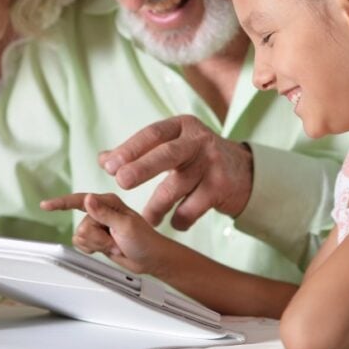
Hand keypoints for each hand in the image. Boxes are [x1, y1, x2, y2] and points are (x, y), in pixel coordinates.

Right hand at [40, 192, 173, 276]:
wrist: (150, 259)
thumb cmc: (145, 240)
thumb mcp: (126, 225)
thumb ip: (104, 213)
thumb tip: (87, 199)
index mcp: (108, 202)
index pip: (79, 201)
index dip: (61, 203)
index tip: (45, 205)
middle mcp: (100, 211)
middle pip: (81, 225)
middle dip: (98, 238)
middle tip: (115, 240)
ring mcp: (98, 225)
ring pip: (81, 236)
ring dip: (98, 244)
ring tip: (115, 244)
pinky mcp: (97, 237)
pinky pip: (82, 244)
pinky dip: (94, 249)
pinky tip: (107, 248)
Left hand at [98, 115, 252, 229]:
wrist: (244, 171)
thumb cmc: (197, 157)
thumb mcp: (172, 145)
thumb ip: (138, 152)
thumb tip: (104, 159)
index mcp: (182, 126)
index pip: (152, 134)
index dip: (130, 149)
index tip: (109, 166)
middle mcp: (198, 141)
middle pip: (167, 154)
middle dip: (142, 168)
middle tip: (121, 182)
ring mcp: (212, 163)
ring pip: (177, 186)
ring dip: (157, 206)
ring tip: (146, 219)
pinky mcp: (222, 186)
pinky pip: (193, 207)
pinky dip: (180, 218)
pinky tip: (175, 222)